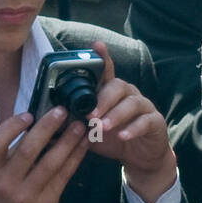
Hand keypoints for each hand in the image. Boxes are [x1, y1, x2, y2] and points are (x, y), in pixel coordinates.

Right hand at [0, 107, 88, 202]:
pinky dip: (76, 157)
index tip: (29, 114)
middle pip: (28, 151)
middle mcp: (7, 183)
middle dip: (47, 128)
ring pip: (51, 163)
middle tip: (62, 111)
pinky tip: (83, 144)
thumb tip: (39, 118)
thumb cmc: (1, 191)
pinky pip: (64, 175)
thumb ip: (12, 150)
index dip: (11, 127)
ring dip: (68, 141)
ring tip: (80, 126)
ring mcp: (28, 195)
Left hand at [85, 41, 176, 202]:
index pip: (107, 72)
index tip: (96, 46)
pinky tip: (123, 136)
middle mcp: (129, 94)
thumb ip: (73, 124)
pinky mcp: (155, 122)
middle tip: (89, 115)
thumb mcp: (90, 132)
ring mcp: (144, 107)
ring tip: (103, 127)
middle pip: (118, 86)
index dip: (103, 58)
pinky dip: (133, 128)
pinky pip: (146, 121)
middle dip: (103, 99)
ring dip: (116, 114)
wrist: (140, 156)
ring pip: (132, 103)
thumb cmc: (112, 139)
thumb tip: (46, 121)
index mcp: (112, 93)